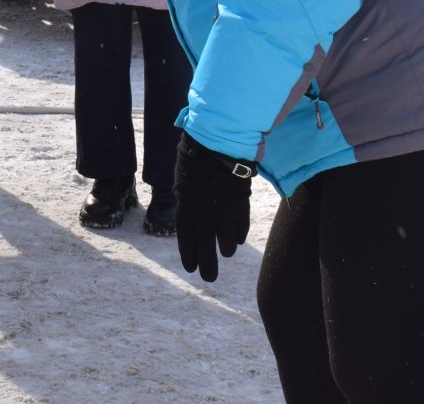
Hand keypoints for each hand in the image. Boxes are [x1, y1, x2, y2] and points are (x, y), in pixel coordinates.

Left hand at [174, 132, 256, 281]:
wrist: (218, 143)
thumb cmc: (195, 155)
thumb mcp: (183, 178)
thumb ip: (187, 197)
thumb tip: (189, 211)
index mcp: (186, 204)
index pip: (186, 235)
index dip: (188, 252)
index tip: (190, 267)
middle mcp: (204, 212)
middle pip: (205, 245)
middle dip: (207, 263)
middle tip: (209, 279)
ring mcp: (223, 210)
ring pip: (227, 240)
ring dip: (226, 248)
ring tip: (226, 253)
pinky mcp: (240, 205)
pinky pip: (240, 227)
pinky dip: (238, 235)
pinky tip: (237, 241)